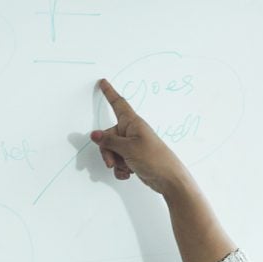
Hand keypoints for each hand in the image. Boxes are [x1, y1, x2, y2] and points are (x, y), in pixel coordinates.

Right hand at [88, 79, 196, 198]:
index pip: (118, 104)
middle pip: (108, 136)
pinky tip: (129, 173)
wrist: (168, 179)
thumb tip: (94, 135)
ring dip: (115, 162)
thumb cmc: (154, 159)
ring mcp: (133, 145)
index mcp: (132, 123)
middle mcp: (132, 132)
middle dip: (107, 151)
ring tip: (126, 167)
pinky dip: (121, 169)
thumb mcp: (127, 148)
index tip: (103, 82)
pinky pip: (119, 161)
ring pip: (112, 151)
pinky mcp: (134, 158)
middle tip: (112, 162)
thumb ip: (109, 141)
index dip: (109, 93)